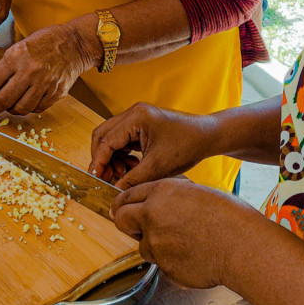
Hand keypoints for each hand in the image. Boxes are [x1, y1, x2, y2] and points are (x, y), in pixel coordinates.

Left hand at [0, 21, 97, 115]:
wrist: (74, 43)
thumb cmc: (46, 42)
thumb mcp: (20, 45)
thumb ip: (6, 65)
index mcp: (17, 56)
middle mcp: (30, 71)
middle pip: (4, 99)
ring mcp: (45, 83)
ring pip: (21, 108)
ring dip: (11, 110)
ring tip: (8, 106)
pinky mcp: (56, 92)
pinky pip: (38, 108)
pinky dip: (29, 109)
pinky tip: (26, 103)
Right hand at [89, 103, 217, 188]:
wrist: (208, 136)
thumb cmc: (188, 146)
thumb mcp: (158, 167)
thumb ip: (133, 180)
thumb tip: (114, 191)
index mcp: (136, 117)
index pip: (106, 140)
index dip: (99, 162)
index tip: (95, 179)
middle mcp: (134, 113)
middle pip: (104, 135)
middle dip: (103, 159)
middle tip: (105, 179)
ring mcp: (138, 118)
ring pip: (112, 139)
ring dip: (113, 158)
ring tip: (123, 176)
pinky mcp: (142, 125)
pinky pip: (123, 140)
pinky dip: (123, 155)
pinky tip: (132, 169)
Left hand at [112, 179, 256, 288]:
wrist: (242, 246)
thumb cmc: (229, 217)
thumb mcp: (195, 191)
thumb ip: (170, 196)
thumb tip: (157, 201)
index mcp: (161, 192)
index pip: (127, 196)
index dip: (124, 204)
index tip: (123, 209)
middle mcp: (152, 215)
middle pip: (120, 219)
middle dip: (127, 223)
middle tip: (137, 227)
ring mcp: (156, 243)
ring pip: (143, 245)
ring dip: (155, 245)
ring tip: (183, 243)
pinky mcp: (163, 266)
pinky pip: (160, 263)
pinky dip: (170, 261)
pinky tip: (191, 255)